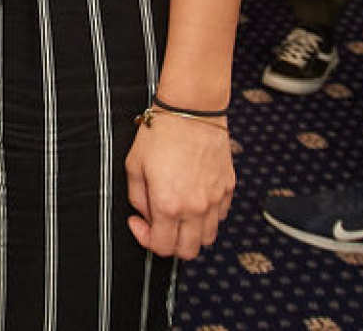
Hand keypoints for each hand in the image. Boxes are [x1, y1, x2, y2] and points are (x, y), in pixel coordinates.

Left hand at [125, 111, 235, 258]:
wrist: (191, 111)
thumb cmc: (160, 133)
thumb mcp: (134, 166)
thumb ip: (137, 198)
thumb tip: (146, 215)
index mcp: (168, 204)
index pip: (162, 247)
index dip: (145, 239)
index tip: (139, 222)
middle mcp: (196, 207)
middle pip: (188, 251)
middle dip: (170, 243)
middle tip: (158, 224)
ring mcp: (216, 199)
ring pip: (208, 237)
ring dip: (191, 233)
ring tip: (177, 213)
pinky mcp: (228, 188)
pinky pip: (221, 216)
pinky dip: (208, 216)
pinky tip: (194, 199)